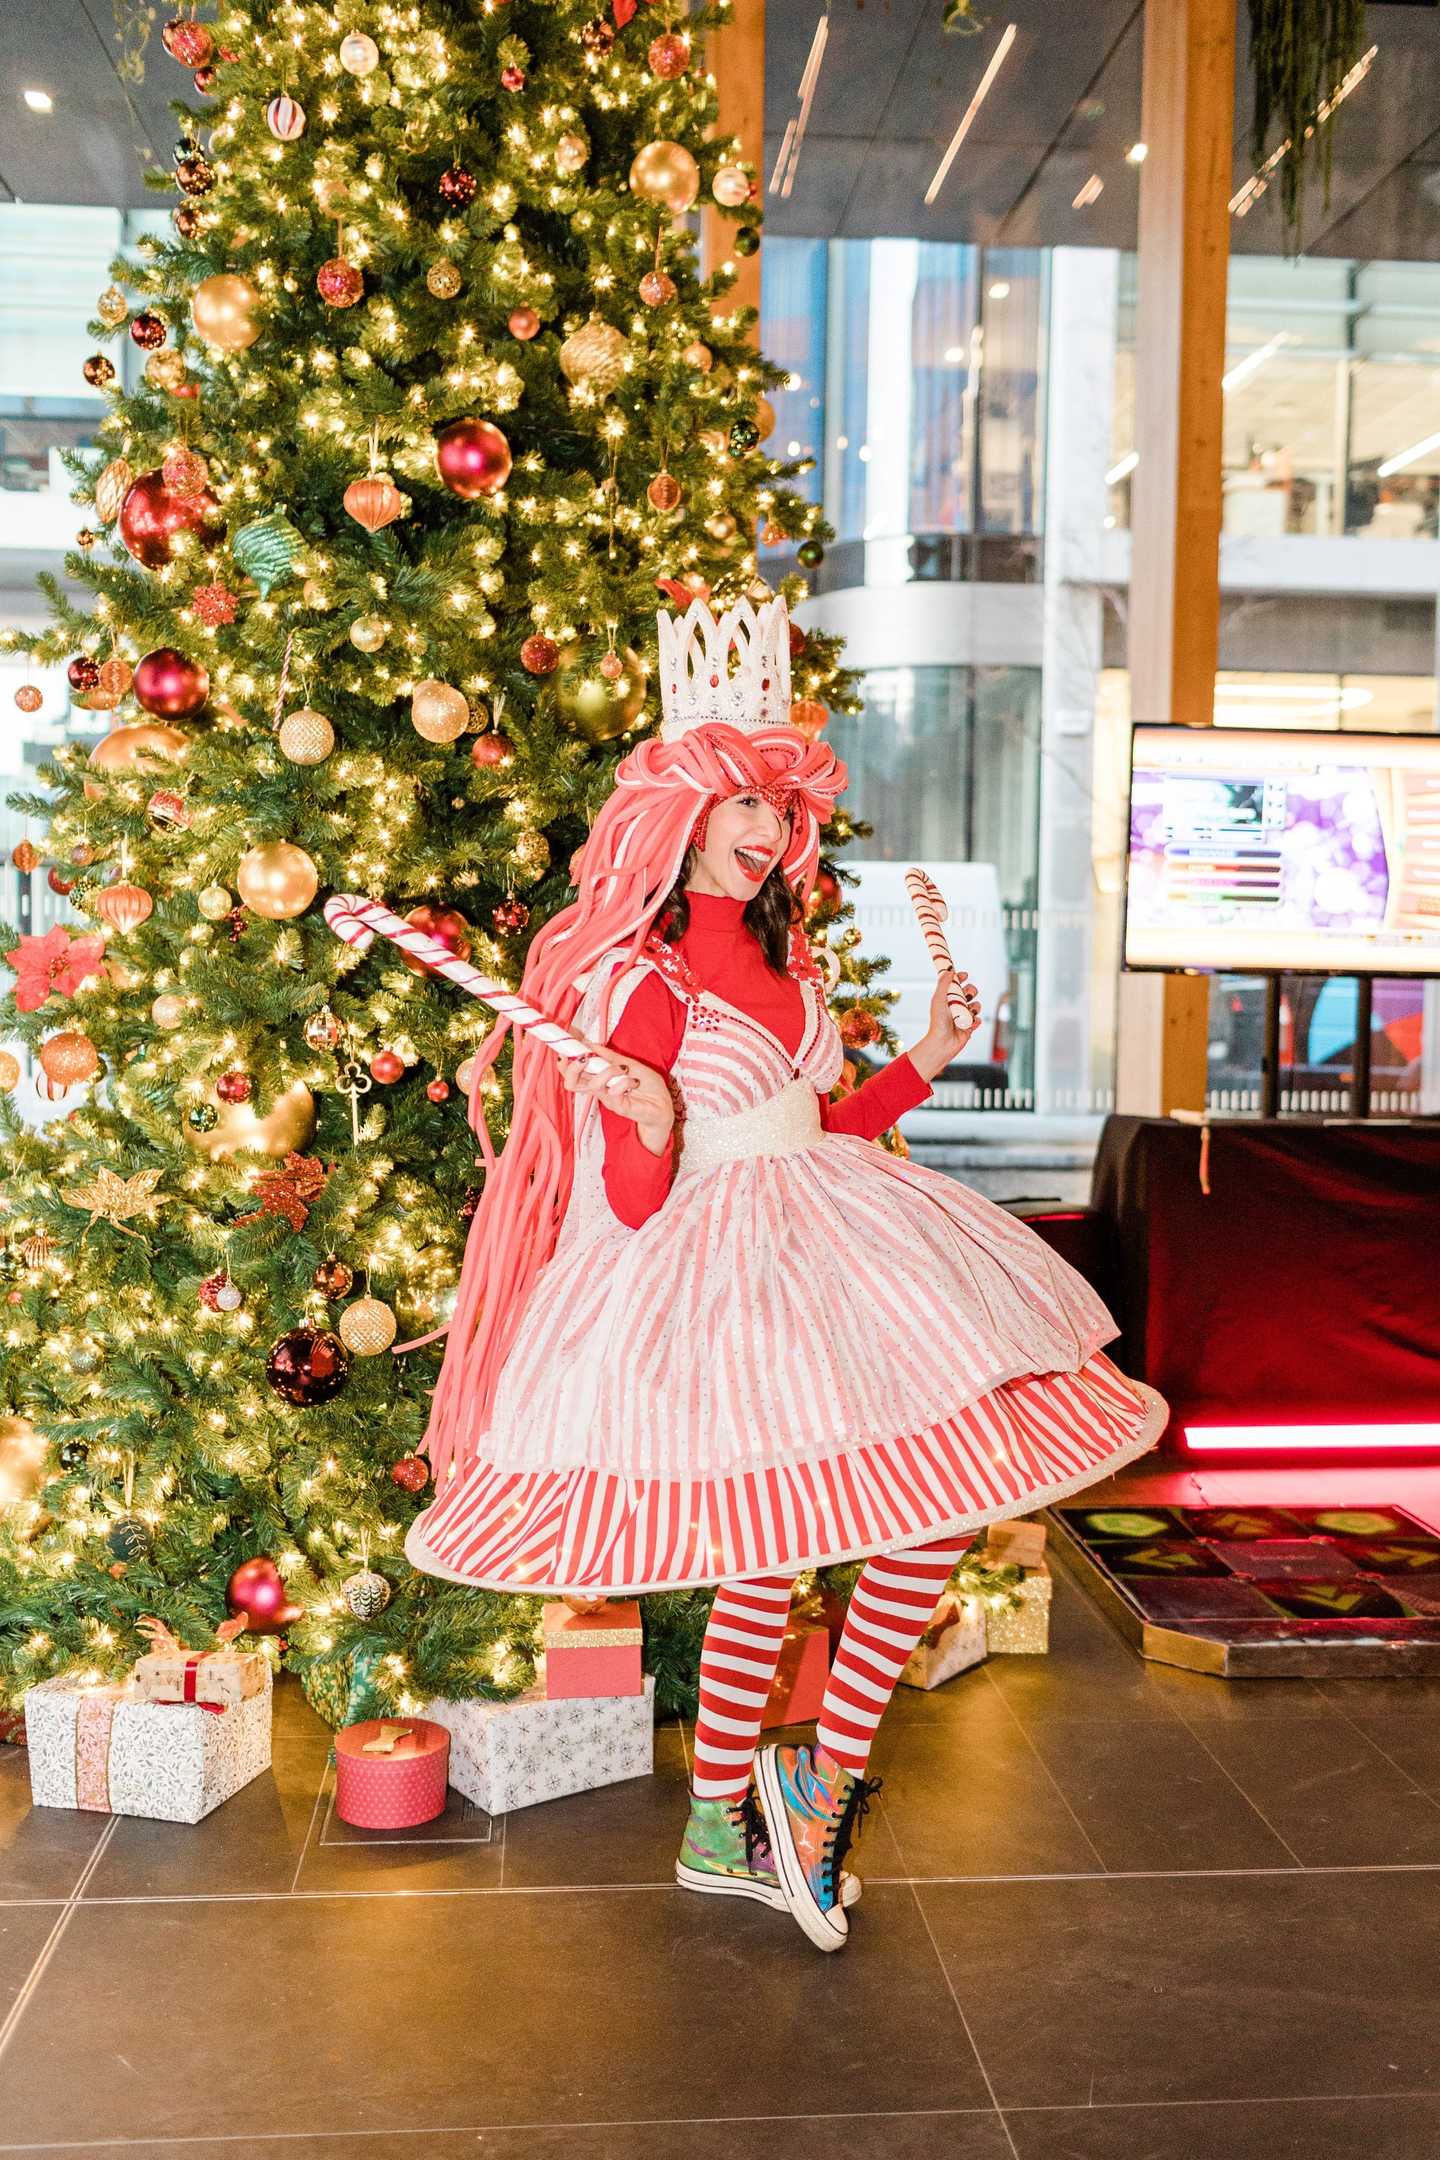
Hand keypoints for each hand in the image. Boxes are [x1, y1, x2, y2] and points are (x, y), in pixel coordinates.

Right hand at [559, 1035, 674, 1153]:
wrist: (664, 1106)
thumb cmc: (648, 1087)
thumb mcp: (630, 1064)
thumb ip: (611, 1057)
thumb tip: (591, 1045)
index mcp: (599, 1078)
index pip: (574, 1072)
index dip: (565, 1062)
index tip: (564, 1048)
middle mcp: (600, 1089)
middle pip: (572, 1083)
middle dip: (572, 1068)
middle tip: (582, 1058)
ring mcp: (608, 1099)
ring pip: (592, 1085)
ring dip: (607, 1071)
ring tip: (622, 1069)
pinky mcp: (618, 1107)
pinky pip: (613, 1093)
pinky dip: (623, 1082)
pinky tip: (633, 1082)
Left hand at [907, 969, 982, 1081]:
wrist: (943, 1042)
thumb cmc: (938, 1022)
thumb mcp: (938, 999)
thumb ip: (944, 984)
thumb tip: (949, 970)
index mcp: (947, 998)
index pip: (956, 983)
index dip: (961, 978)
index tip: (964, 975)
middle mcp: (956, 1005)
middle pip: (970, 991)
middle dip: (971, 991)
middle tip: (967, 995)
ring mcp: (964, 1015)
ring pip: (976, 1004)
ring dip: (974, 1007)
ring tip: (967, 1013)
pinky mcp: (970, 1025)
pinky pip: (978, 1019)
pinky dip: (975, 1021)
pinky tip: (968, 1025)